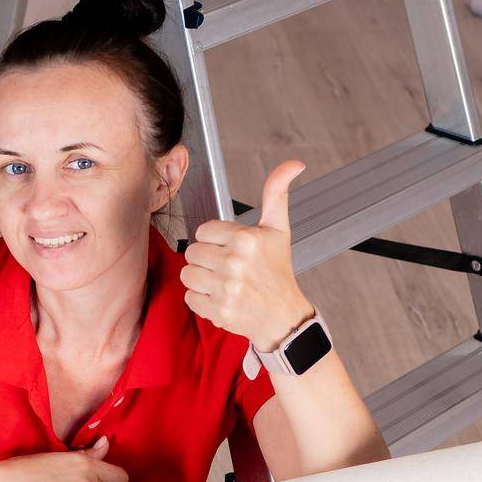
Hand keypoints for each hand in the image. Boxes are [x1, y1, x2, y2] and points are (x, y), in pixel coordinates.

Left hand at [179, 159, 314, 350]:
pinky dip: (201, 300)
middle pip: (191, 253)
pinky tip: (220, 298)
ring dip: (201, 280)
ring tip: (221, 283)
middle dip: (206, 260)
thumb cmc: (277, 273)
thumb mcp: (278, 230)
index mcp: (246, 239)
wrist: (283, 317)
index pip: (203, 231)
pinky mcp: (218, 310)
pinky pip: (190, 298)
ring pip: (187, 275)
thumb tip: (294, 164)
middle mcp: (234, 262)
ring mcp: (225, 288)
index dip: (214, 241)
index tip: (230, 250)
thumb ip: (277, 194)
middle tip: (226, 268)